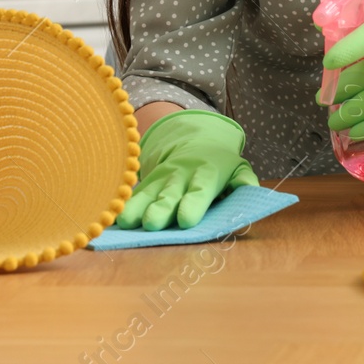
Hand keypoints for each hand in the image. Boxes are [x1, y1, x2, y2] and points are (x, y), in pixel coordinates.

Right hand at [115, 109, 258, 230]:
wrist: (194, 139)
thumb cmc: (220, 163)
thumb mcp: (238, 167)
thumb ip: (244, 181)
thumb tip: (249, 190)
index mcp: (206, 173)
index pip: (200, 190)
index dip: (193, 203)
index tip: (186, 220)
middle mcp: (180, 175)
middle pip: (170, 193)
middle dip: (161, 208)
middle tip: (152, 224)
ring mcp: (160, 178)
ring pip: (147, 193)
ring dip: (137, 208)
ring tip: (127, 222)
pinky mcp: (146, 182)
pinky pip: (134, 194)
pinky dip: (124, 205)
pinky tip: (114, 218)